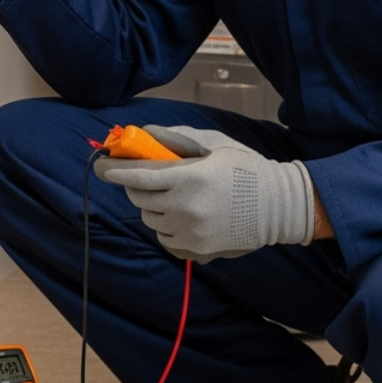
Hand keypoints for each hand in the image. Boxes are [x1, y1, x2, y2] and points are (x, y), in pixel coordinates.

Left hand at [95, 125, 314, 261]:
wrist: (279, 207)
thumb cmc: (247, 170)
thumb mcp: (214, 147)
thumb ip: (177, 140)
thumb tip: (146, 132)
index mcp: (190, 178)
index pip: (139, 175)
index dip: (115, 170)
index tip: (102, 166)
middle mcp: (186, 208)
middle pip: (140, 199)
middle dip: (134, 187)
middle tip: (140, 178)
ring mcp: (191, 232)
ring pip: (151, 220)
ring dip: (152, 207)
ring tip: (171, 196)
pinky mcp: (197, 250)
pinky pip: (165, 239)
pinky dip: (166, 227)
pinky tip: (182, 216)